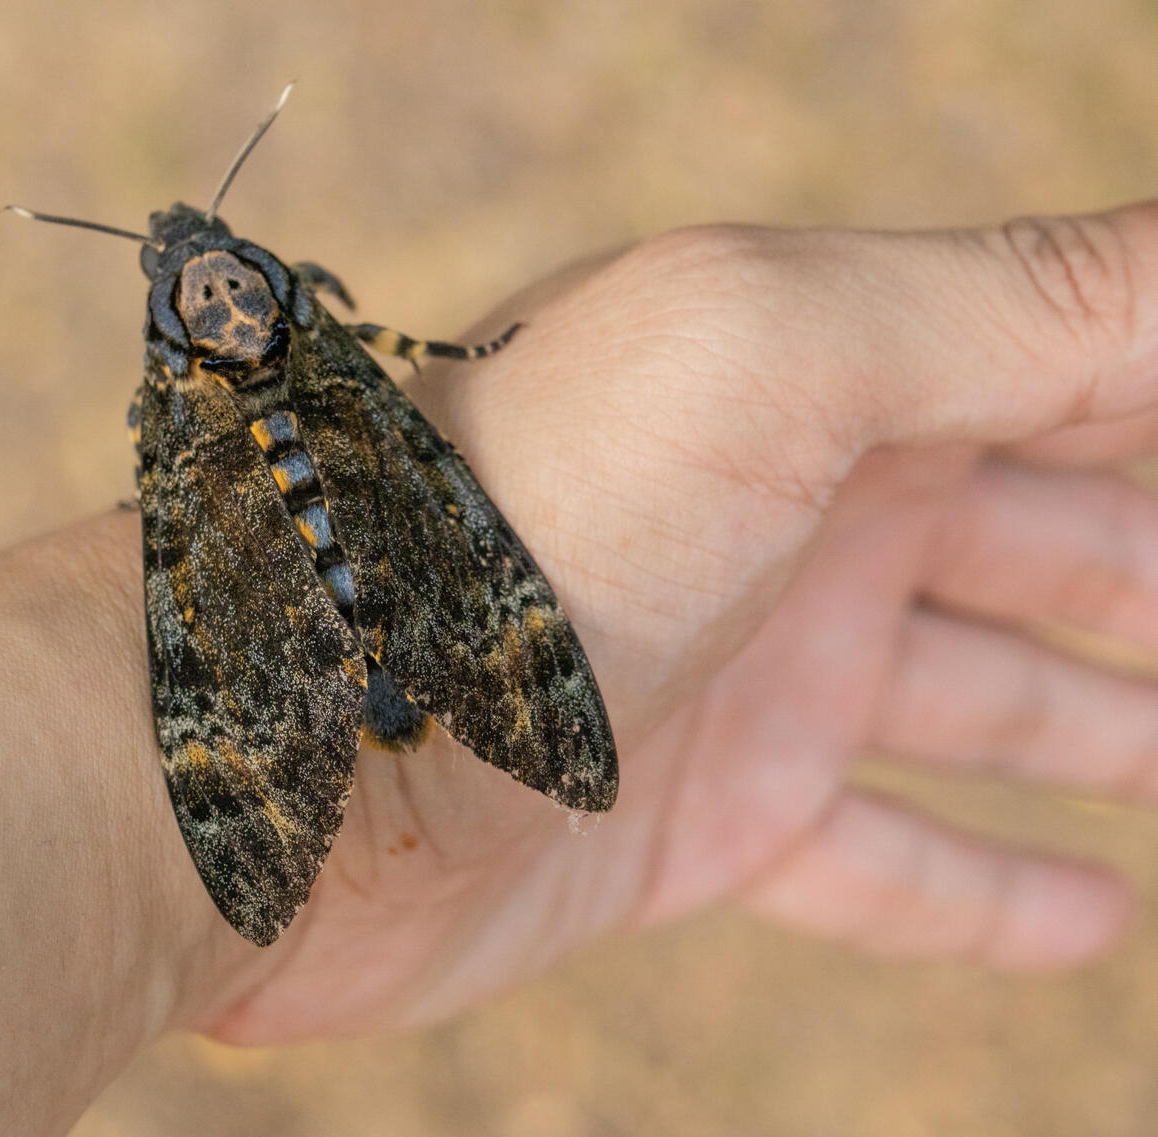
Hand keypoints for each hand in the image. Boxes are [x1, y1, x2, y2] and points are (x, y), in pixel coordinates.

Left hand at [194, 205, 1157, 1042]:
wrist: (281, 745)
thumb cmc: (506, 525)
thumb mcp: (773, 354)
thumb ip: (1011, 302)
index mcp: (810, 370)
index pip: (1062, 357)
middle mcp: (778, 512)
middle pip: (1036, 532)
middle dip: (1154, 568)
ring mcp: (734, 676)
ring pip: (973, 697)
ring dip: (1099, 721)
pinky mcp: (685, 828)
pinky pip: (873, 862)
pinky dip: (981, 891)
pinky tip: (1089, 916)